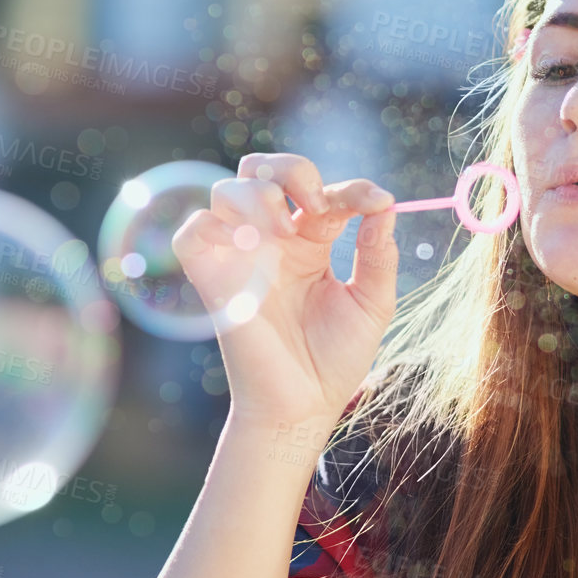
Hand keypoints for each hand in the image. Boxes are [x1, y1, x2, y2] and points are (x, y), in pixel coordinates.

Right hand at [169, 153, 398, 429]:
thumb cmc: (335, 361)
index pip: (322, 191)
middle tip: (317, 205)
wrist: (303, 408)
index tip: (377, 201)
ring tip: (284, 234)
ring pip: (226, 189)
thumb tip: (386, 207)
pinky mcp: (212, 279)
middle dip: (291, 170)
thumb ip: (377, 255)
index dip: (351, 188)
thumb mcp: (371, 303)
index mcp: (310, 241)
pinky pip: (191, 230)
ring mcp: (240, 257)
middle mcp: (271, 241)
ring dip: (259, 197)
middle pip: (262, 169)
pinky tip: (251, 246)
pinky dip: (214, 224)